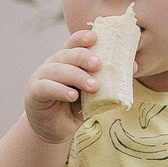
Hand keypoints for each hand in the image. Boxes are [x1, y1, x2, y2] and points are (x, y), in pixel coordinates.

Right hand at [24, 29, 99, 144]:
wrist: (54, 129)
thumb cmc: (74, 107)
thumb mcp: (93, 93)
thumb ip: (107, 80)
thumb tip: (133, 66)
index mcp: (67, 60)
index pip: (73, 43)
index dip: (82, 38)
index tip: (95, 37)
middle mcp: (52, 64)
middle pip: (66, 54)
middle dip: (83, 57)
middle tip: (99, 64)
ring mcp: (41, 77)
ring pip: (58, 70)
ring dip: (77, 76)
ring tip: (94, 86)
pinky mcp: (34, 93)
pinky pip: (46, 88)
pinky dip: (60, 90)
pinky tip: (72, 96)